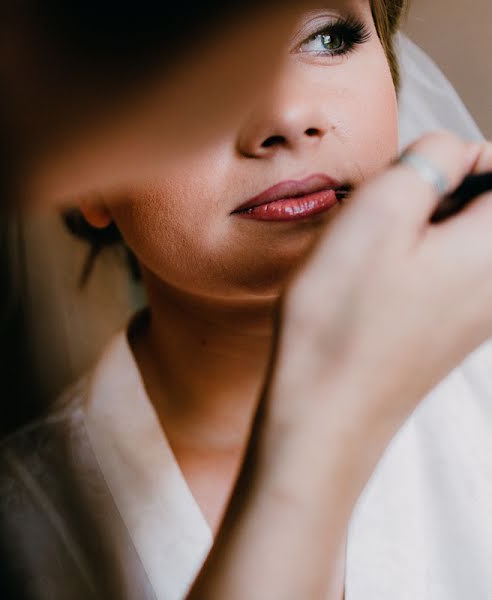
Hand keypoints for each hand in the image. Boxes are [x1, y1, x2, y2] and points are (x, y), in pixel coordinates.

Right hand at [268, 131, 491, 447]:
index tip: (405, 185)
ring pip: (461, 236)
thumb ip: (427, 158)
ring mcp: (482, 310)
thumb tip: (449, 151)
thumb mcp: (375, 213)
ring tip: (372, 257)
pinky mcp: (456, 330)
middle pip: (482, 203)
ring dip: (418, 229)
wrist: (326, 413)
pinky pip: (448, 271)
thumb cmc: (343, 320)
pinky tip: (374, 287)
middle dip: (434, 193)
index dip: (450, 158)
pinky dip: (413, 264)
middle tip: (381, 221)